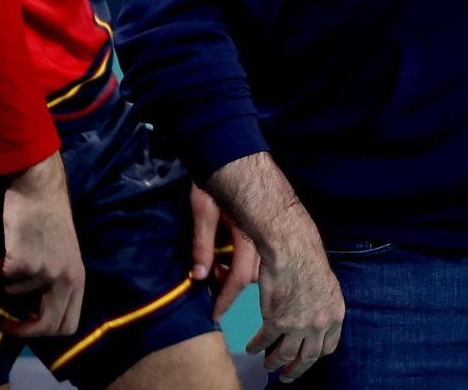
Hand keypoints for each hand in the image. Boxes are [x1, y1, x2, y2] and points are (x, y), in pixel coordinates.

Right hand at [0, 150, 84, 337]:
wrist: (39, 187)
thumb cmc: (50, 216)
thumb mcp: (65, 254)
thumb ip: (57, 282)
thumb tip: (36, 311)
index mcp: (78, 279)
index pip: (69, 325)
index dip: (46, 333)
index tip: (28, 326)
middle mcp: (65, 279)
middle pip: (46, 325)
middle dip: (23, 331)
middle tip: (6, 324)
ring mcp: (45, 271)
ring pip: (16, 295)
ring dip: (9, 281)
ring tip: (12, 257)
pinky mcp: (23, 261)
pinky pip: (3, 277)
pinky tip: (6, 248)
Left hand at [189, 184, 259, 320]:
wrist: (233, 151)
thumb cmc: (214, 177)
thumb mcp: (203, 208)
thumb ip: (202, 243)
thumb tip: (198, 276)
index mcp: (249, 235)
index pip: (239, 278)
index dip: (226, 298)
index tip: (215, 315)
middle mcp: (263, 236)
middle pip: (254, 278)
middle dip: (233, 292)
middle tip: (216, 298)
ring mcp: (268, 231)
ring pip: (260, 268)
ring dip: (239, 276)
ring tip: (219, 273)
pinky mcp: (267, 226)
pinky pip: (263, 256)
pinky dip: (247, 264)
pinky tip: (230, 260)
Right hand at [246, 228, 344, 382]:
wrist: (291, 248)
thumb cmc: (306, 256)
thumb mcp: (327, 284)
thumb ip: (322, 303)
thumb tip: (314, 311)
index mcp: (335, 315)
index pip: (328, 346)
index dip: (316, 354)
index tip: (307, 357)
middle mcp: (319, 325)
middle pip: (309, 357)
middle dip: (297, 369)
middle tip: (287, 376)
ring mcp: (298, 326)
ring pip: (286, 354)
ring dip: (275, 363)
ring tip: (268, 366)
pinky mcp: (276, 321)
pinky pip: (265, 341)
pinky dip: (257, 346)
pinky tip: (252, 348)